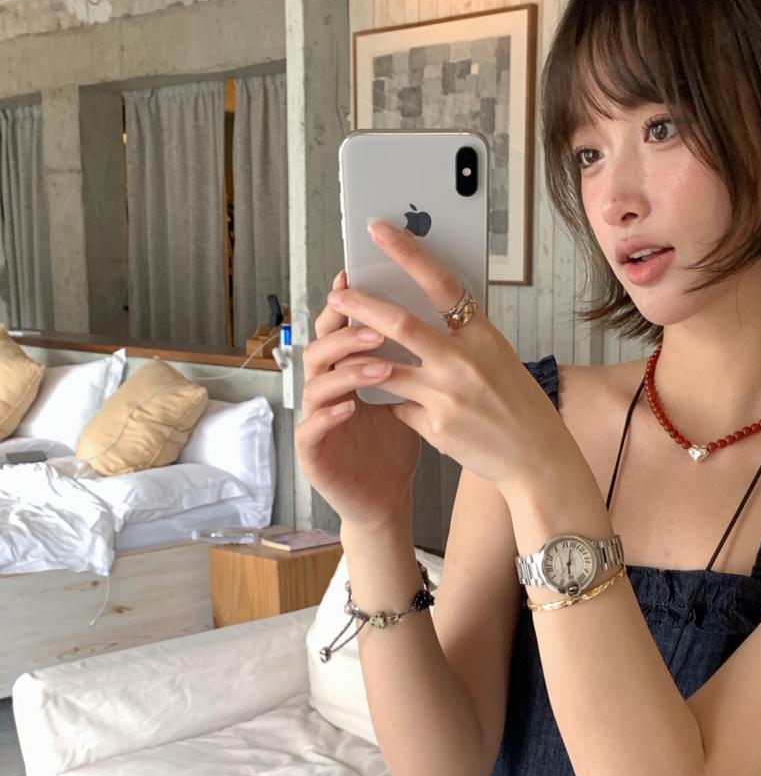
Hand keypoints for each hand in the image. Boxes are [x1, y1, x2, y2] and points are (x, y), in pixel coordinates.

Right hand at [295, 268, 421, 528]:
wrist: (386, 498)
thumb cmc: (397, 445)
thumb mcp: (408, 397)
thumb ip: (409, 361)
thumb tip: (434, 313)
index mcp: (345, 372)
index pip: (340, 329)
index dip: (345, 304)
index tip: (357, 278)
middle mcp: (324, 390)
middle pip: (321, 348)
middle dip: (345, 333)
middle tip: (375, 325)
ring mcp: (314, 420)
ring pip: (316, 384)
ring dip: (346, 371)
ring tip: (378, 365)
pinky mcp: (312, 453)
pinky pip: (312, 427)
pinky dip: (329, 414)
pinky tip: (351, 406)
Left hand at [325, 218, 575, 499]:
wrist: (538, 458)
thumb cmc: (519, 406)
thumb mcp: (499, 359)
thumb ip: (461, 339)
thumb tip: (416, 321)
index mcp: (483, 336)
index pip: (440, 282)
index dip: (406, 252)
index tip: (378, 230)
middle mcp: (465, 362)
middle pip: (399, 324)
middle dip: (360, 305)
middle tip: (337, 295)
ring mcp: (448, 396)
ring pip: (385, 370)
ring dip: (358, 358)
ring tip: (343, 351)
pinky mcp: (436, 427)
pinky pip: (398, 406)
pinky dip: (392, 402)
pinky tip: (395, 403)